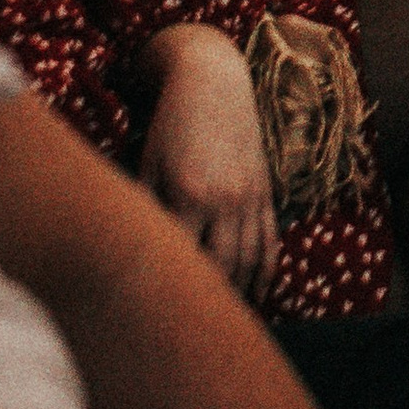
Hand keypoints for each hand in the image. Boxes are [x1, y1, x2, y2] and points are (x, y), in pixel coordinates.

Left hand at [136, 26, 278, 296]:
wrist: (214, 80)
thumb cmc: (171, 122)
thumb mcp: (149, 162)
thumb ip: (146, 208)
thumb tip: (138, 251)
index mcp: (189, 193)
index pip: (182, 258)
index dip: (172, 287)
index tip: (160, 314)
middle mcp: (225, 199)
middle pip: (220, 268)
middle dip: (209, 300)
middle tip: (193, 328)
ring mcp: (250, 196)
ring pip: (249, 261)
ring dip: (238, 293)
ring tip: (223, 319)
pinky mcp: (264, 191)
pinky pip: (270, 242)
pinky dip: (265, 272)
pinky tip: (256, 295)